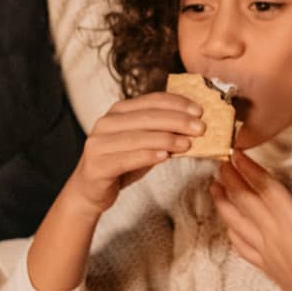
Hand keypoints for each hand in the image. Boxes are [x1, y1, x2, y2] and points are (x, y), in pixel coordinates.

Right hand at [66, 92, 204, 216]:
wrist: (90, 189)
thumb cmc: (121, 162)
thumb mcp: (144, 144)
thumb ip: (163, 134)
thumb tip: (194, 128)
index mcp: (119, 111)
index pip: (151, 101)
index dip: (177, 103)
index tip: (200, 111)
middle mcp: (106, 123)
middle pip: (147, 117)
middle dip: (177, 121)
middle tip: (201, 128)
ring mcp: (99, 143)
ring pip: (138, 137)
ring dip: (166, 139)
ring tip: (188, 144)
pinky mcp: (97, 165)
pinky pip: (126, 159)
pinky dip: (147, 156)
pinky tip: (165, 157)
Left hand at [210, 152, 291, 290]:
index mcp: (291, 221)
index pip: (265, 188)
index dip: (250, 169)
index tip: (237, 153)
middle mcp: (273, 233)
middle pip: (246, 201)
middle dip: (231, 179)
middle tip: (219, 161)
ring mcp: (266, 250)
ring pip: (237, 222)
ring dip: (223, 203)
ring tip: (213, 188)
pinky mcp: (265, 265)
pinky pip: (242, 246)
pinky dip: (231, 233)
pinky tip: (229, 227)